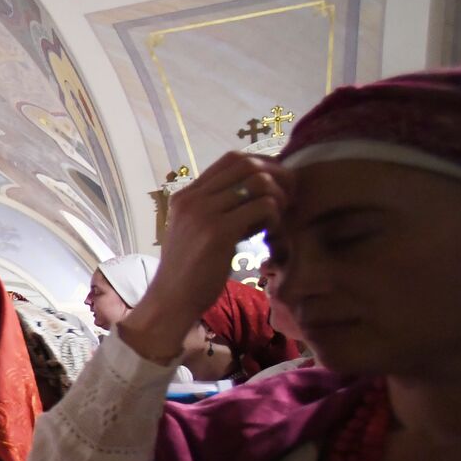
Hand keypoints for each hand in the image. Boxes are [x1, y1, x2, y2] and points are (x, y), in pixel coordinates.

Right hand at [126, 153, 293, 360]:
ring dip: (278, 197)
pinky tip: (271, 236)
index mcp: (186, 196)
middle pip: (246, 162)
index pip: (231, 159)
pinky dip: (275, 218)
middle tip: (288, 198)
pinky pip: (263, 207)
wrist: (171, 302)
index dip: (262, 164)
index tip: (277, 185)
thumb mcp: (198, 233)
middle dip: (276, 175)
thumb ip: (221, 212)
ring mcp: (204, 213)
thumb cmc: (189, 274)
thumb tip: (260, 196)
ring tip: (278, 220)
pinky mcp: (218, 232)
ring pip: (258, 181)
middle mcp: (193, 198)